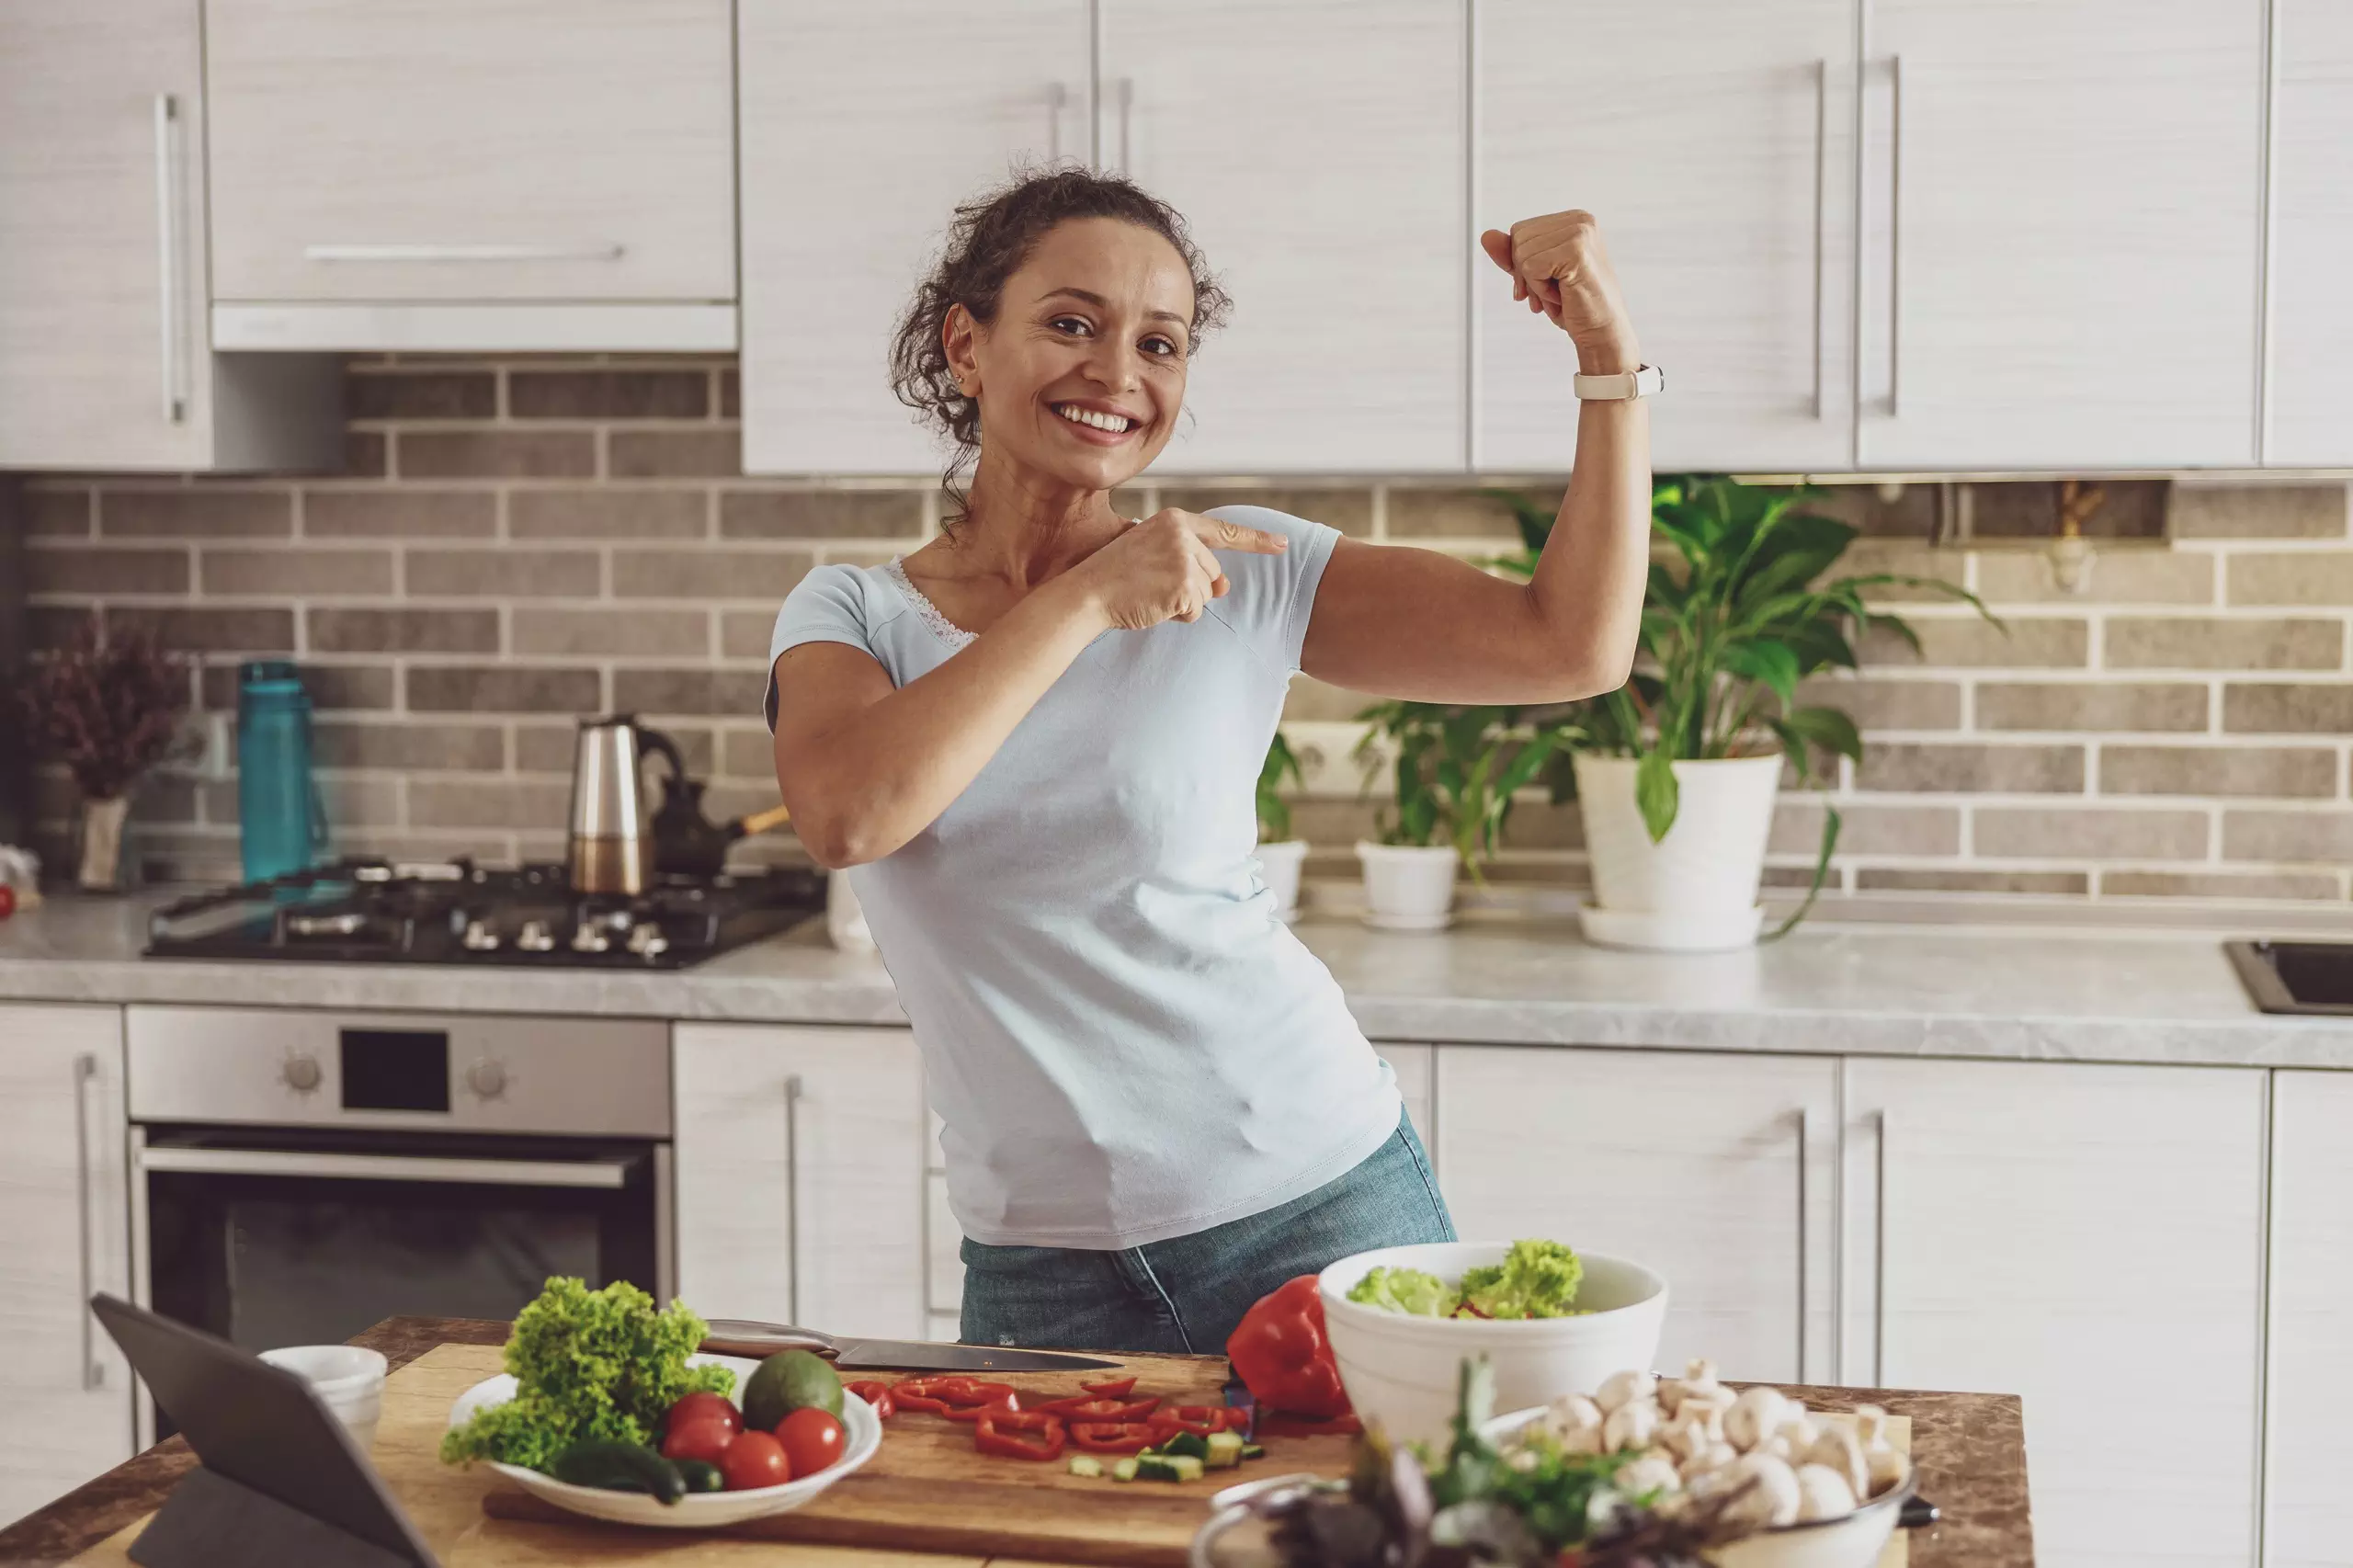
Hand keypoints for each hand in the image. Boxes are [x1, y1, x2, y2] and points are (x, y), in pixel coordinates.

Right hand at [1069, 510, 1288, 630]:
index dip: (1257, 541)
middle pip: (1213, 572)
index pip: (1224, 531)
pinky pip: (1195, 611)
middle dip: (1190, 587)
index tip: (1283, 544)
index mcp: (1174, 520)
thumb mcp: (1155, 559)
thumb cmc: (1117, 577)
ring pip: (1207, 593)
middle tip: (1151, 584)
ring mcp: (1184, 559)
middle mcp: (1183, 534)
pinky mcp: (1183, 585)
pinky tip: (1152, 605)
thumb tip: (1224, 585)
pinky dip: (1177, 615)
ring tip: (1150, 593)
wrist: (1087, 594)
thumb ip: (1192, 563)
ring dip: (1183, 602)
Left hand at [1479, 211, 1639, 373]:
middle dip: (1526, 274)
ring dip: (1535, 284)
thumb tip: (1486, 236)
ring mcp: (1580, 232)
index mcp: (1573, 220)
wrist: (1601, 333)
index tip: (1542, 285)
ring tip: (1560, 294)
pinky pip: (1530, 267)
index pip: (1520, 231)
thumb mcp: (1536, 276)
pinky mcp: (1576, 250)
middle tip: (1552, 293)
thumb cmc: (1574, 305)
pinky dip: (1540, 290)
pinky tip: (1563, 296)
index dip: (1521, 264)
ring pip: (1521, 253)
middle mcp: (1580, 220)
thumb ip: (1513, 255)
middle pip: (1518, 239)